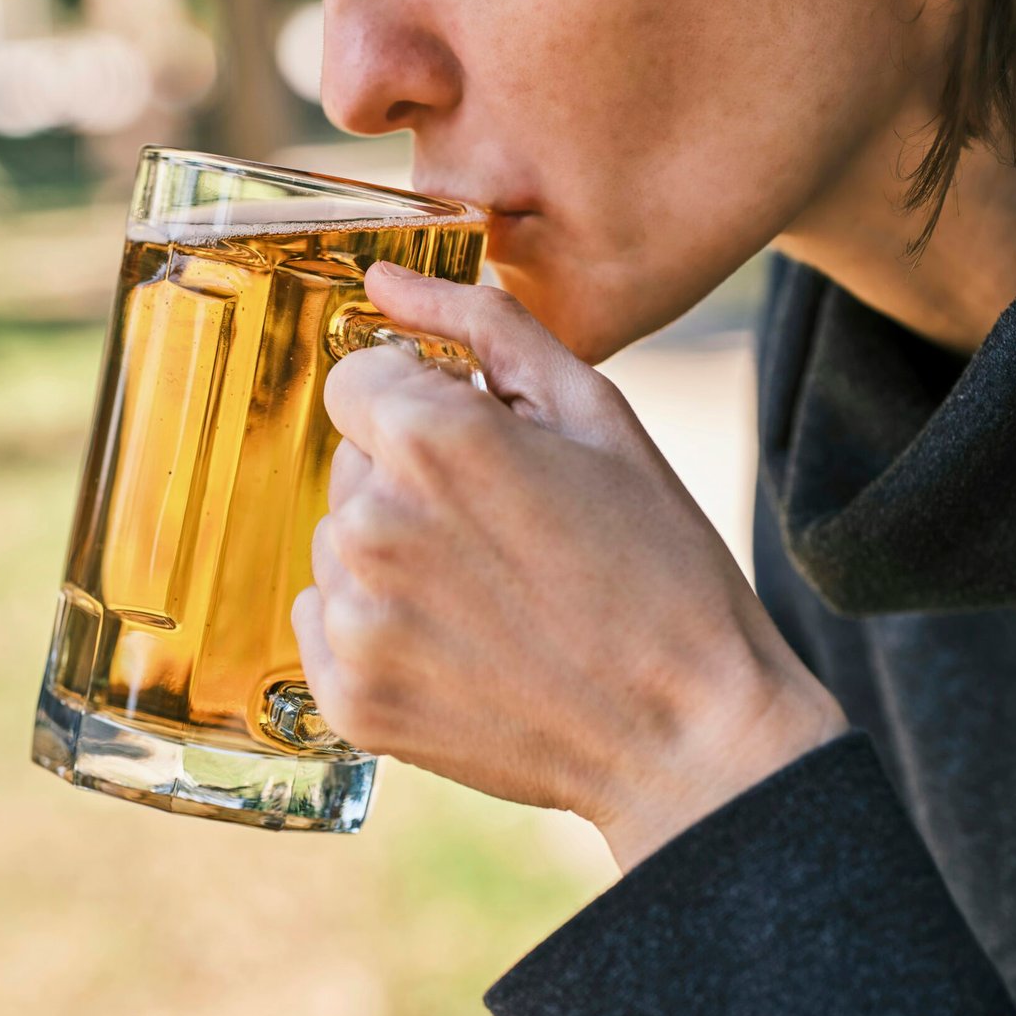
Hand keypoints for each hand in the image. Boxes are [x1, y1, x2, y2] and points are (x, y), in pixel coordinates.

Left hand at [292, 263, 846, 869]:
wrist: (690, 735)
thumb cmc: (659, 565)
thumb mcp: (595, 414)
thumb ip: (483, 328)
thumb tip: (383, 281)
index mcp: (429, 441)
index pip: (356, 382)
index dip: (420, 408)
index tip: (477, 451)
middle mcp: (371, 527)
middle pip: (350, 468)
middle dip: (409, 484)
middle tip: (506, 537)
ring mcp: (355, 622)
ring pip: (338, 549)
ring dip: (392, 560)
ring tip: (490, 600)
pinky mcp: (350, 699)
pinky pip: (325, 626)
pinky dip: (377, 633)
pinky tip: (458, 649)